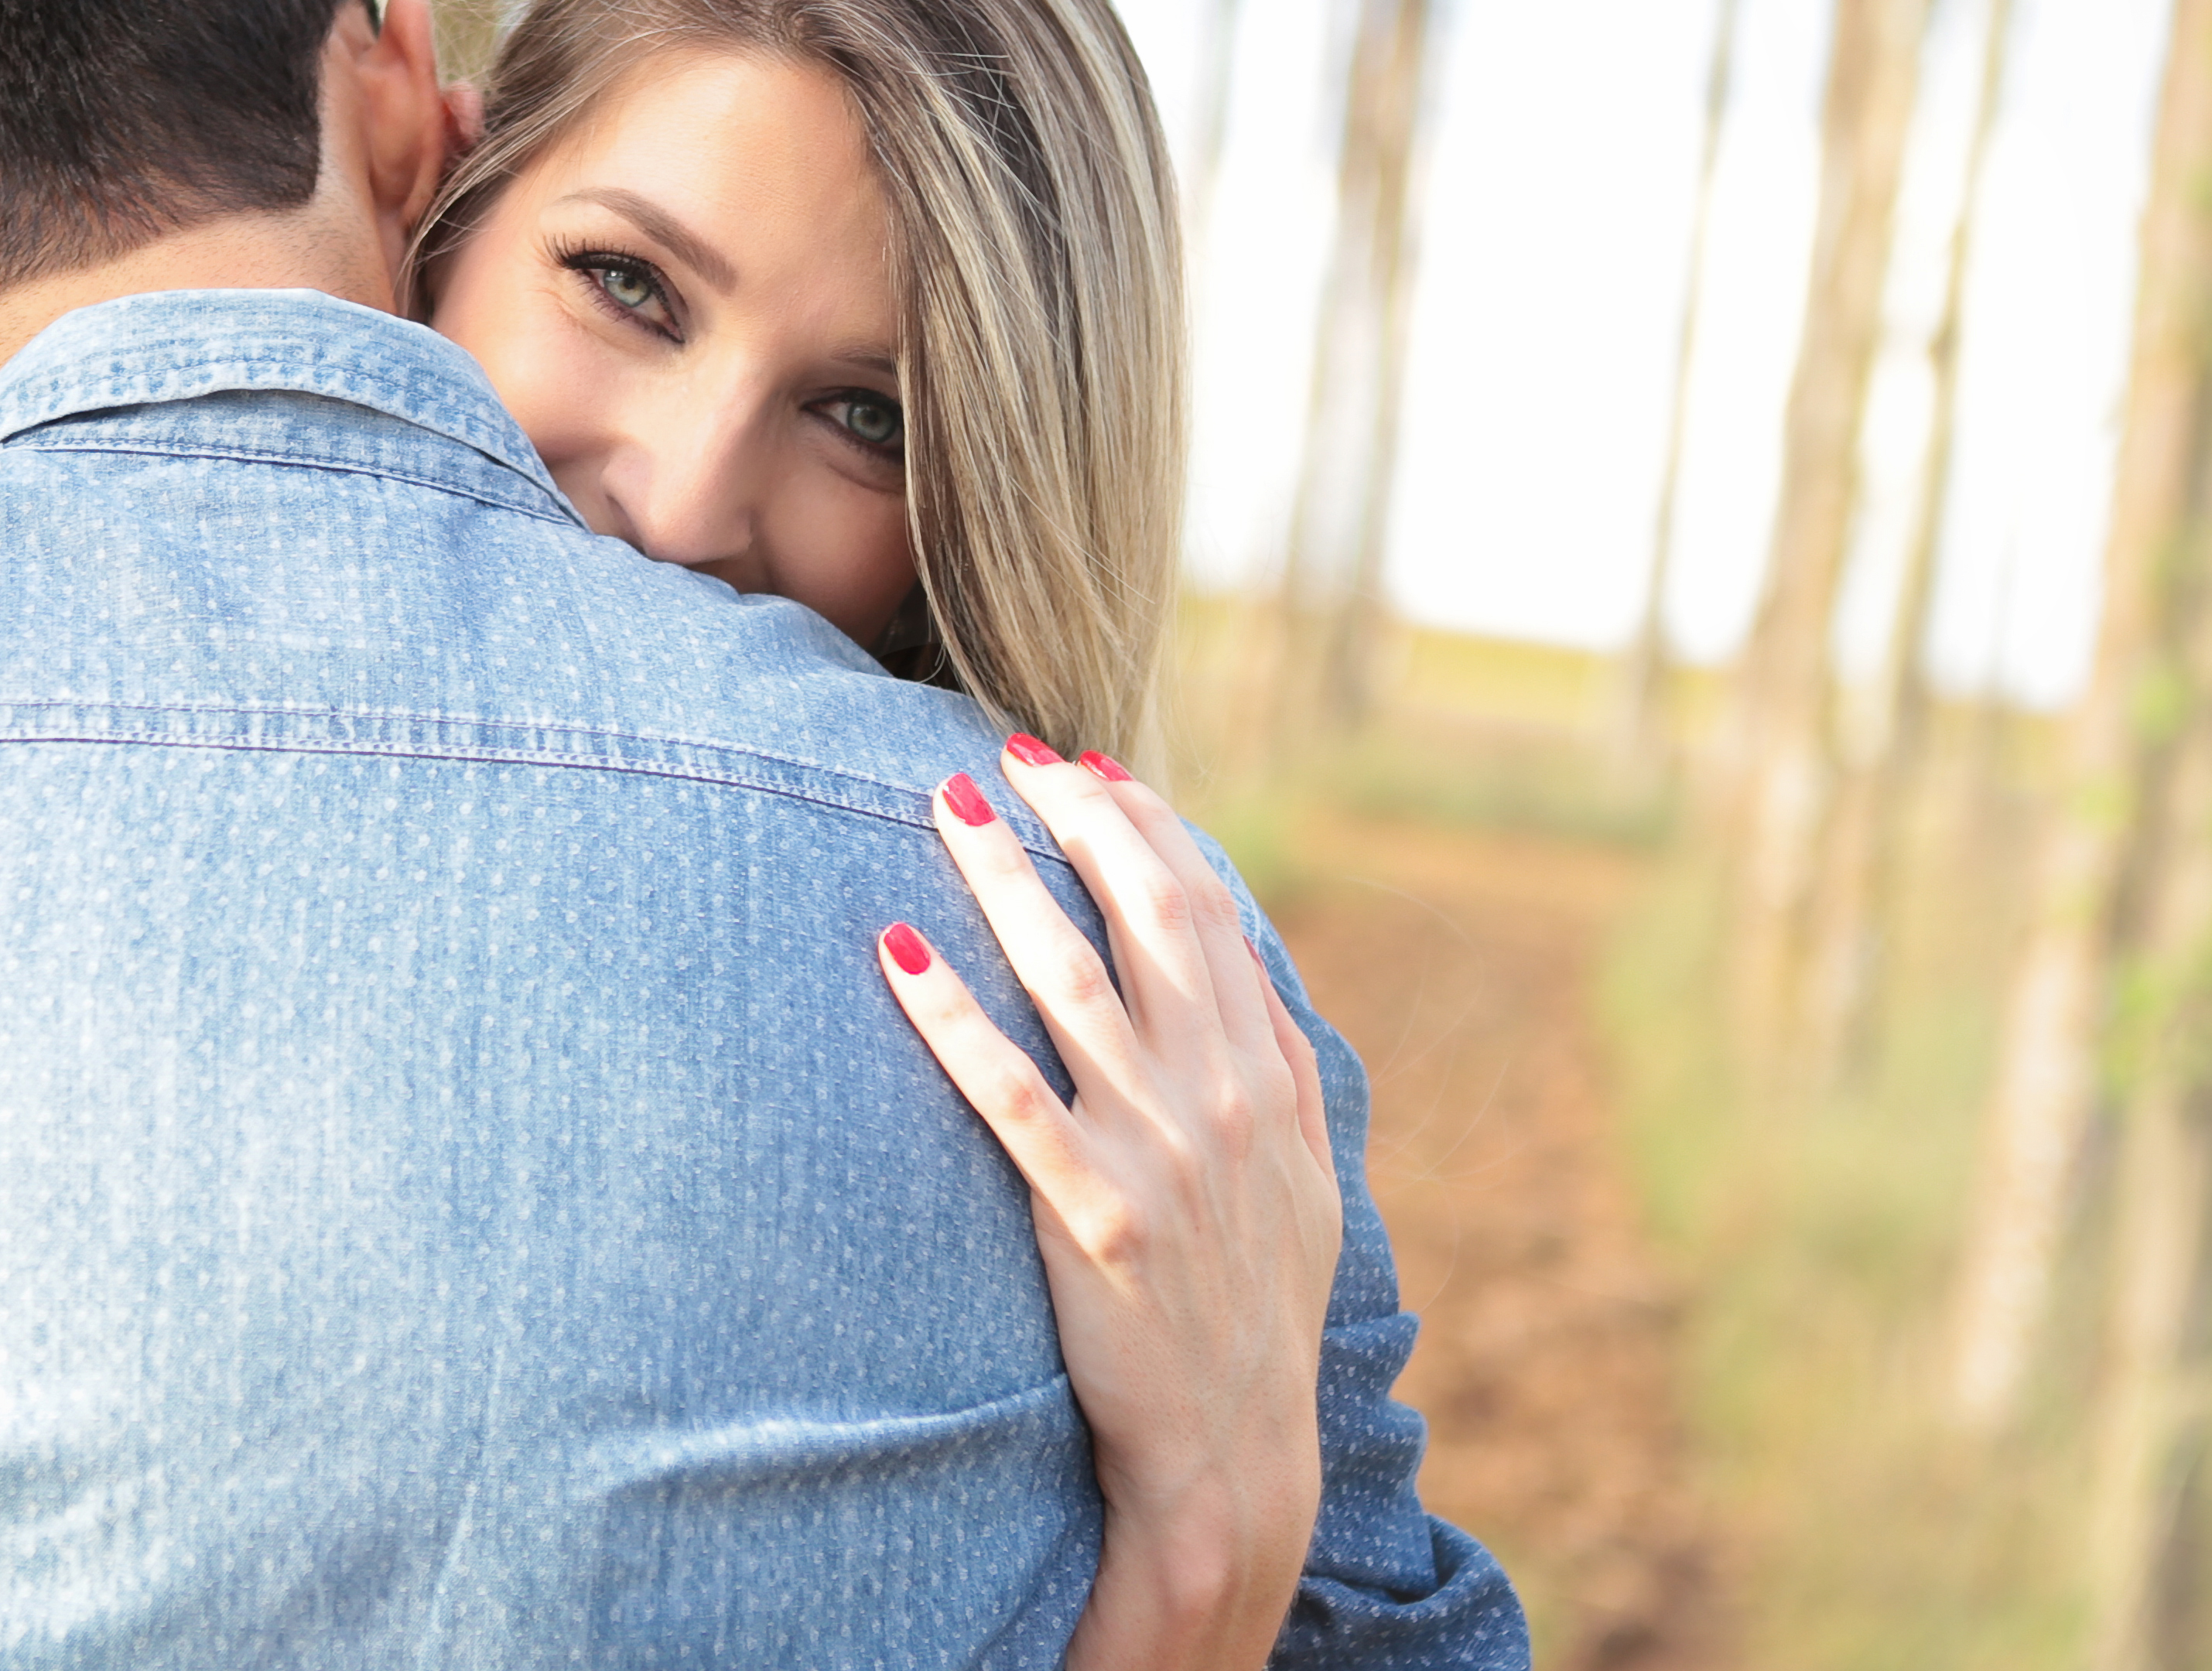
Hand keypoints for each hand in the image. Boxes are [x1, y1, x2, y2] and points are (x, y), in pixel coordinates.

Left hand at [877, 740, 1342, 1670]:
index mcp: (1267, 1077)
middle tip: (1009, 757)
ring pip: (1068, 982)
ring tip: (948, 810)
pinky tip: (902, 951)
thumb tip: (1248, 958)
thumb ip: (1285, 1062)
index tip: (1089, 767)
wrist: (1235, 1453)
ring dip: (1005, 881)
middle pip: (1143, 918)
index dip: (1146, 828)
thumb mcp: (1309, 1177)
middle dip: (1077, 822)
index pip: (1205, 913)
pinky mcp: (1088, 1216)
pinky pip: (1007, 1094)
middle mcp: (1218, 1098)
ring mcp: (1155, 1154)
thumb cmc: (1259, 1310)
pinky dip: (953, 1015)